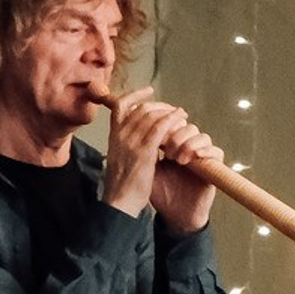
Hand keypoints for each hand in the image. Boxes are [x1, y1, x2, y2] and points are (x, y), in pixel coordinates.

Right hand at [102, 89, 214, 229]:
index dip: (135, 95)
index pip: (120, 107)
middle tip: (172, 109)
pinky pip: (159, 128)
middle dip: (159, 105)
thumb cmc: (122, 185)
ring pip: (151, 115)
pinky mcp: (144, 152)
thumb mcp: (119, 159)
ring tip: (181, 114)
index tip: (149, 91)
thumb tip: (135, 136)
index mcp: (113, 137)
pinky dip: (171, 119)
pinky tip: (181, 118)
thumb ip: (125, 145)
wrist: (119, 203)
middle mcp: (120, 136)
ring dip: (168, 112)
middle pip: (140, 108)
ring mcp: (131, 143)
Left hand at [150, 117, 223, 235]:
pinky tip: (192, 158)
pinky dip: (206, 151)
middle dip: (176, 135)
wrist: (174, 214)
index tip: (156, 136)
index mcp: (172, 146)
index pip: (173, 124)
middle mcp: (189, 148)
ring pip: (202, 136)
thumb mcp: (147, 170)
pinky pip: (216, 152)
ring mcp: (201, 157)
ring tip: (177, 159)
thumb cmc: (160, 193)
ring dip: (189, 144)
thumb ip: (144, 150)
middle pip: (188, 127)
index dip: (167, 124)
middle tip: (166, 151)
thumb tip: (133, 129)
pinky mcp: (214, 168)